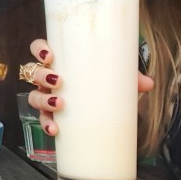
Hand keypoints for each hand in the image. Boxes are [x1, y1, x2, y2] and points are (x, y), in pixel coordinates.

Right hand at [26, 39, 152, 136]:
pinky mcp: (51, 116)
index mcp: (59, 62)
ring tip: (59, 104)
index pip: (38, 49)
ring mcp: (46, 97)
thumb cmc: (102, 84)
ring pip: (33, 95)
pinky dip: (47, 123)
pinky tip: (55, 129)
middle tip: (58, 81)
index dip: (39, 50)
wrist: (104, 110)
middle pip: (32, 72)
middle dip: (41, 75)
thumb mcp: (114, 78)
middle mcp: (47, 79)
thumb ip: (129, 78)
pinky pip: (43, 119)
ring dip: (42, 99)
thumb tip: (148, 83)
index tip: (49, 55)